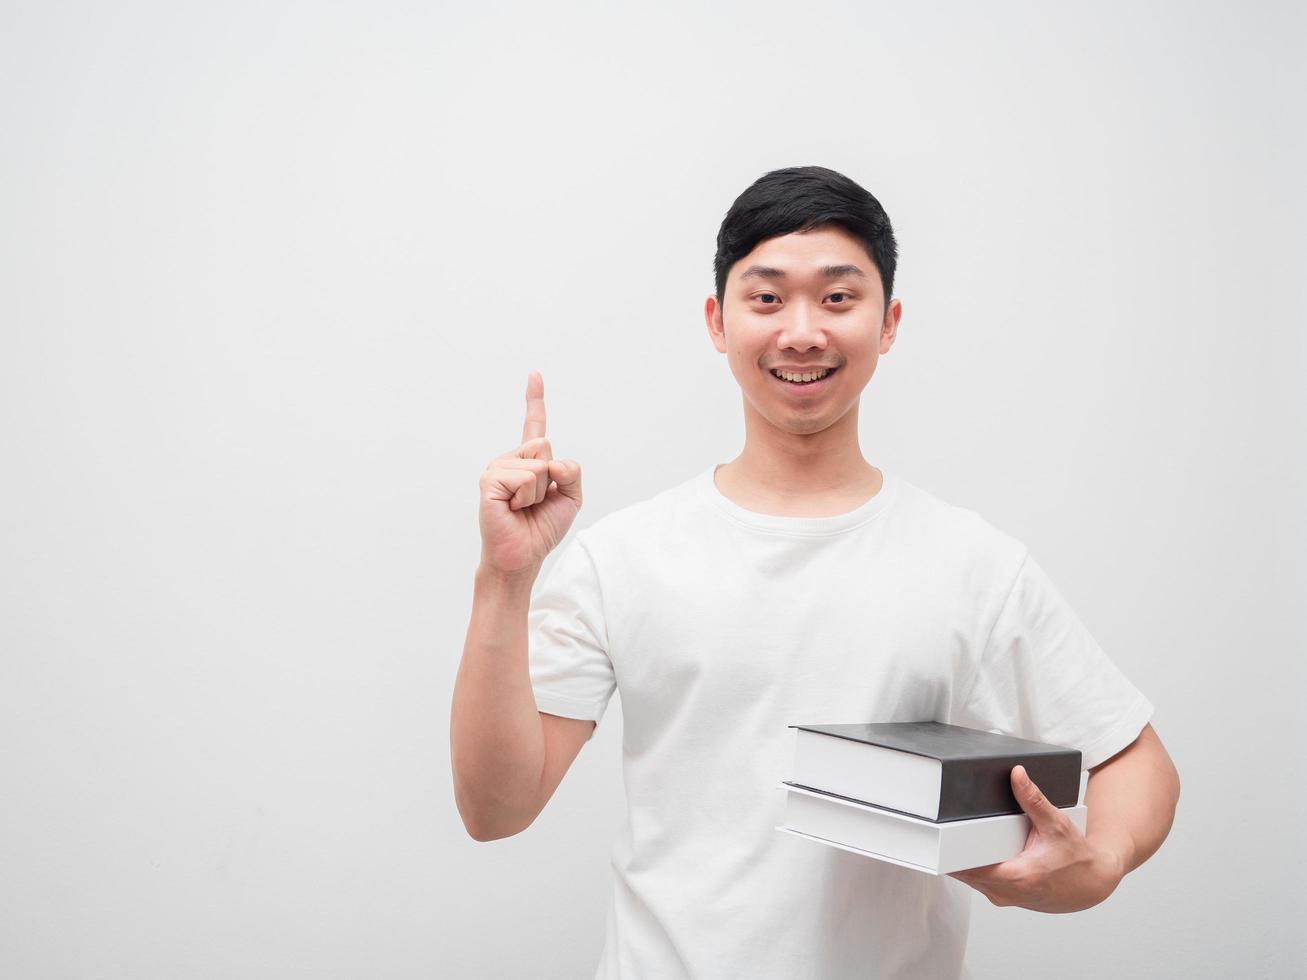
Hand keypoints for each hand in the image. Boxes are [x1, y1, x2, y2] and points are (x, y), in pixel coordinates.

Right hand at [478, 371, 582, 577]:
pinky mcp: (489, 480)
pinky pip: (525, 478)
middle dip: (551, 479)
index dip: (535, 400)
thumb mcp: (570, 499)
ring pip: (538, 464)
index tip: (535, 374)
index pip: (534, 426)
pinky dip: (526, 498)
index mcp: (529, 462)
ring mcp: (497, 468)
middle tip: (534, 502)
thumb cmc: (540, 529)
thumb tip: (554, 461)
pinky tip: (512, 509)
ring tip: (522, 508)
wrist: (522, 555)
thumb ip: (572, 473)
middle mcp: (511, 460)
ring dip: (538, 493)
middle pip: (545, 447)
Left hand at [948, 765, 1124, 912]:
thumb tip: (1017, 775)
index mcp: (1017, 877)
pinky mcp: (1006, 897)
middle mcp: (1007, 893)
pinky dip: (975, 867)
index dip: (950, 853)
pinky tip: (973, 850)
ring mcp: (1006, 898)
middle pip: (964, 873)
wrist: (1094, 883)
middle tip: (943, 827)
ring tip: (955, 836)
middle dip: (954, 851)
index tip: (937, 837)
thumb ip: (1033, 799)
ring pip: (971, 879)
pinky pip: (981, 883)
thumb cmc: (1077, 857)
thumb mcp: (1056, 824)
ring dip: (963, 860)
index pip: (968, 868)